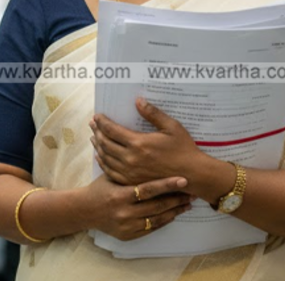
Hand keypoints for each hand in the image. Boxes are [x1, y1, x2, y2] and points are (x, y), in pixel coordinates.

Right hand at [83, 174, 191, 241]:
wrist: (84, 211)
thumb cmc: (99, 188)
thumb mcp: (111, 176)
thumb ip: (129, 170)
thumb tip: (145, 151)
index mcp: (120, 195)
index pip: (149, 189)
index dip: (167, 184)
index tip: (183, 179)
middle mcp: (124, 213)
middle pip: (157, 206)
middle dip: (177, 198)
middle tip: (192, 192)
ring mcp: (127, 226)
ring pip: (157, 219)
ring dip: (175, 211)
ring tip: (188, 204)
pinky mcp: (128, 235)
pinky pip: (151, 228)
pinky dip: (164, 221)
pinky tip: (174, 213)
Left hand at [91, 97, 205, 187]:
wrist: (192, 175)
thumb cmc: (184, 149)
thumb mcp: (171, 127)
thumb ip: (153, 114)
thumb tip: (138, 101)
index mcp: (138, 143)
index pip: (112, 130)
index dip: (102, 122)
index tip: (97, 116)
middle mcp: (130, 159)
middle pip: (105, 143)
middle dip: (97, 132)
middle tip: (92, 124)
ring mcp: (130, 172)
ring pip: (106, 158)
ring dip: (97, 146)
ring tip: (94, 138)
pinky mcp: (132, 182)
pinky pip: (111, 172)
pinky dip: (103, 162)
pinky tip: (101, 157)